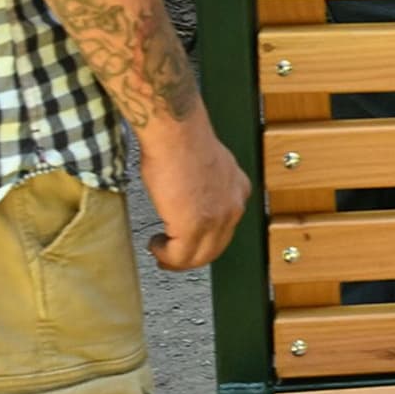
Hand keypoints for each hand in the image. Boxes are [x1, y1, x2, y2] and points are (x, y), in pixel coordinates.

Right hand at [135, 119, 252, 270]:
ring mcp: (217, 218)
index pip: (225, 229)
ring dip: (176, 259)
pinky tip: (156, 244)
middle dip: (190, 257)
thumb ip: (207, 185)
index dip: (203, 241)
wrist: (175, 134)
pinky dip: (166, 256)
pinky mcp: (195, 226)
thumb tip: (191, 197)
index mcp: (237, 190)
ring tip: (160, 251)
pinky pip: (180, 256)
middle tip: (169, 256)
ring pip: (199, 257)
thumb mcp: (207, 166)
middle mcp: (233, 206)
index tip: (187, 242)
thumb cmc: (182, 140)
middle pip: (215, 248)